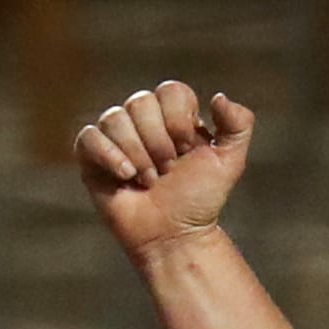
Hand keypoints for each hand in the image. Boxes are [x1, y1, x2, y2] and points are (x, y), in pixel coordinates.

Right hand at [74, 82, 253, 266]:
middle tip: (168, 173)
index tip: (188, 153)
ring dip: (139, 157)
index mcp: (172, 114)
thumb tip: (218, 97)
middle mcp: (141, 119)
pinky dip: (109, 156)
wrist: (174, 237)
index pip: (171, 91)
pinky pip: (89, 137)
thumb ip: (239, 125)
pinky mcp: (91, 156)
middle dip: (160, 145)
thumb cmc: (199, 202)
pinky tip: (125, 177)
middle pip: (141, 102)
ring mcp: (115, 136)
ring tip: (149, 182)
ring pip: (115, 118)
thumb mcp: (229, 163)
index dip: (179, 123)